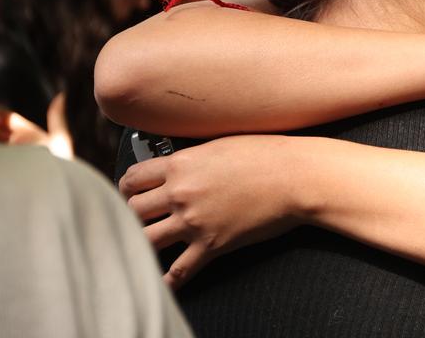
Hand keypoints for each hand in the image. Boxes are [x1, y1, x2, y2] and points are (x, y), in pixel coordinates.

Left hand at [119, 134, 302, 288]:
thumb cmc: (268, 155)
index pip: (133, 178)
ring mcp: (194, 222)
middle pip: (132, 210)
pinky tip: (161, 281)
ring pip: (145, 239)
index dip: (128, 187)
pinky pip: (178, 270)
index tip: (131, 193)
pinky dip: (167, 280)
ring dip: (143, 242)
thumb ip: (192, 157)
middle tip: (137, 218)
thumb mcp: (221, 143)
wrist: (296, 177)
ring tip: (145, 243)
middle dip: (131, 215)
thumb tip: (180, 164)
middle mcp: (181, 194)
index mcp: (181, 165)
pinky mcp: (211, 245)